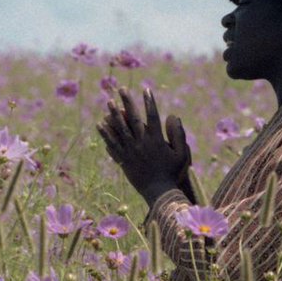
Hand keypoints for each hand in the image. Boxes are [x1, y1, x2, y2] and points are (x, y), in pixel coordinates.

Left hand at [97, 88, 191, 206]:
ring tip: (109, 102)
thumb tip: (173, 116)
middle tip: (121, 88)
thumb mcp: (182, 153)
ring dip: (114, 114)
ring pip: (120, 130)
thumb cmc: (173, 172)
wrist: (159, 192)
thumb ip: (178, 134)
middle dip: (127, 102)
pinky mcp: (123, 160)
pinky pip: (112, 145)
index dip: (149, 102)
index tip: (146, 89)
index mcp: (157, 140)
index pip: (153, 116)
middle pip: (133, 118)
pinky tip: (99, 124)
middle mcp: (142, 143)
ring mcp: (131, 152)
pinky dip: (106, 134)